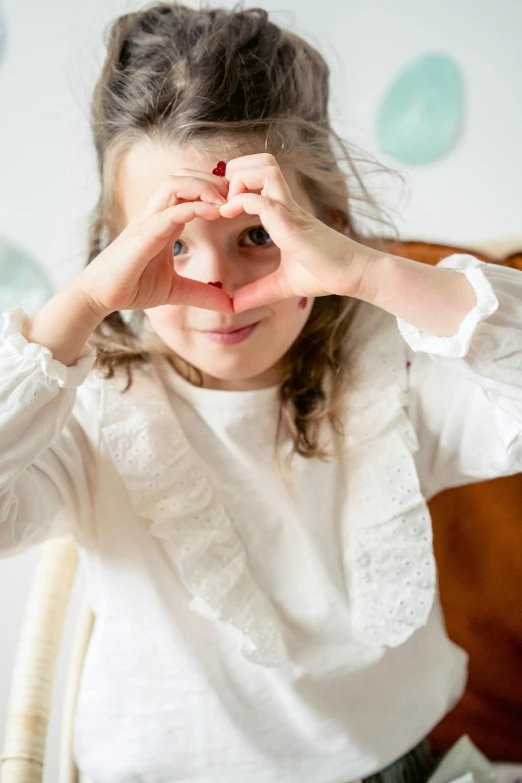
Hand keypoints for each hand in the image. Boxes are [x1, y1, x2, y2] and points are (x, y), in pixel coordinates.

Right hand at [80, 172, 232, 316]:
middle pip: (182, 176)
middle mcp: (155, 215)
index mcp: (165, 222)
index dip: (214, 190)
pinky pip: (170, 211)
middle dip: (212, 180)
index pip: (189, 190)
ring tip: (225, 201)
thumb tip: (229, 305)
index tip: (238, 203)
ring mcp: (147, 221)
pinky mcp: (142, 235)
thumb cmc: (132, 287)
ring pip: (174, 183)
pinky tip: (213, 213)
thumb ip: (202, 294)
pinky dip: (193, 207)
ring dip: (203, 186)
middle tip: (236, 196)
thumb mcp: (177, 291)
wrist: (100, 296)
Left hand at [219, 154, 371, 312]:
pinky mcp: (291, 223)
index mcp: (284, 212)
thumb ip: (257, 293)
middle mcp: (286, 204)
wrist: (353, 275)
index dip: (236, 182)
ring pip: (264, 168)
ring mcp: (290, 210)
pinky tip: (228, 214)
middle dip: (236, 170)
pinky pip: (262, 199)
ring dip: (240, 179)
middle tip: (224, 196)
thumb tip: (233, 306)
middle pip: (262, 161)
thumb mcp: (282, 285)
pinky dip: (241, 200)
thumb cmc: (324, 274)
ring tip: (228, 202)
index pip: (260, 176)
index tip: (221, 205)